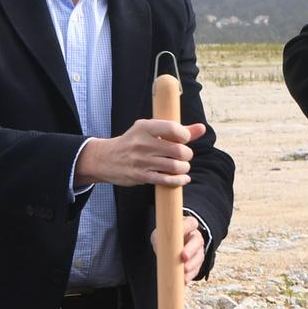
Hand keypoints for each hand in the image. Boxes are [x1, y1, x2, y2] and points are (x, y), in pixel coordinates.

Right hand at [75, 118, 204, 187]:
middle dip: (187, 155)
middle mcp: (142, 143)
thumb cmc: (133, 142)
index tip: (183, 140)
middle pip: (178, 150)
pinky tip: (182, 178)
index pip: (173, 129)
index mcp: (145, 127)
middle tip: (185, 156)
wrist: (106, 158)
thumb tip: (201, 128)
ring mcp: (141, 161)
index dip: (185, 135)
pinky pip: (166, 180)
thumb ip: (177, 130)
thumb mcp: (150, 130)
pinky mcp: (140, 176)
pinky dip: (179, 180)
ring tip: (182, 167)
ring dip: (184, 168)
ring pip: (174, 167)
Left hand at [151, 218, 207, 285]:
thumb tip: (159, 247)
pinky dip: (190, 275)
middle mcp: (195, 237)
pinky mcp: (197, 264)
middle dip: (191, 249)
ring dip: (192, 264)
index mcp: (188, 226)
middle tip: (183, 256)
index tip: (179, 233)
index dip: (186, 227)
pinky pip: (196, 270)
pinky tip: (184, 279)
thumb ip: (159, 238)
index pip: (191, 223)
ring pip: (199, 257)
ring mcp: (198, 251)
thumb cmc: (165, 238)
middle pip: (197, 241)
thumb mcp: (160, 235)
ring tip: (184, 270)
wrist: (171, 248)